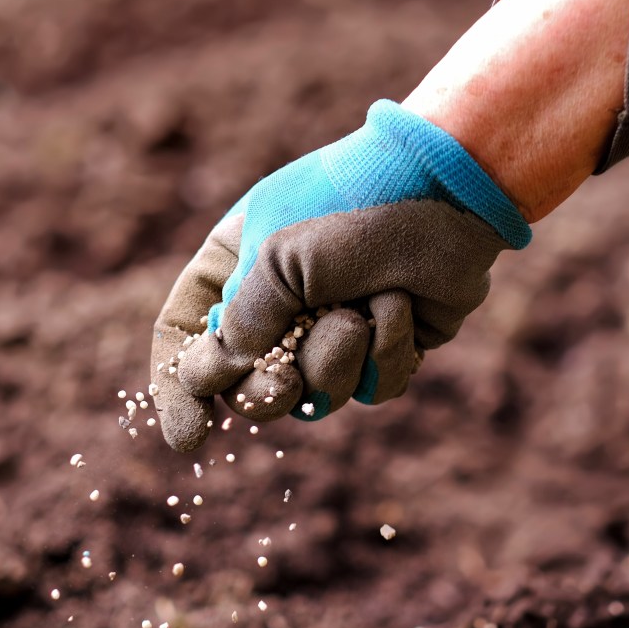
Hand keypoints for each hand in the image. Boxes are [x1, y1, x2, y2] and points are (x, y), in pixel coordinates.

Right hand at [150, 100, 530, 451]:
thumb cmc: (352, 206)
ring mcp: (334, 328)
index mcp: (235, 267)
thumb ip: (241, 323)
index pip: (185, 337)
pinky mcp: (386, 346)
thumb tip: (213, 379)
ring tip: (360, 310)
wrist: (448, 189)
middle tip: (284, 384)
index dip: (180, 391)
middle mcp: (280, 303)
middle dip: (268, 392)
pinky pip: (372, 390)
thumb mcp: (277, 256)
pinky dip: (387, 353)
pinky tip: (401, 306)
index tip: (191, 438)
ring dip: (336, 359)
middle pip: (247, 387)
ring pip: (315, 396)